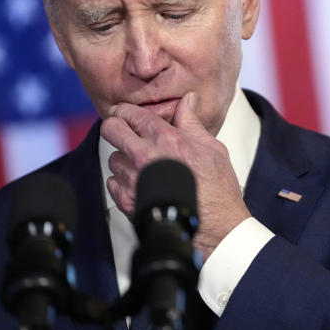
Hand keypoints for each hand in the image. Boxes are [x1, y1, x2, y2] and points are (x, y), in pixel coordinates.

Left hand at [100, 92, 250, 258]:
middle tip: (122, 131)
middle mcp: (146, 156)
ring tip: (142, 166)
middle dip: (115, 127)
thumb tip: (187, 100)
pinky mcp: (127, 201)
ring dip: (124, 159)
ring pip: (112, 158)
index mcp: (168, 139)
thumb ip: (192, 122)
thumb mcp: (212, 148)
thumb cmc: (218, 190)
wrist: (215, 229)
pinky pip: (112, 183)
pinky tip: (140, 184)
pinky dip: (123, 182)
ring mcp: (133, 179)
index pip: (133, 114)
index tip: (123, 112)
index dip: (125, 110)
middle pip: (111, 130)